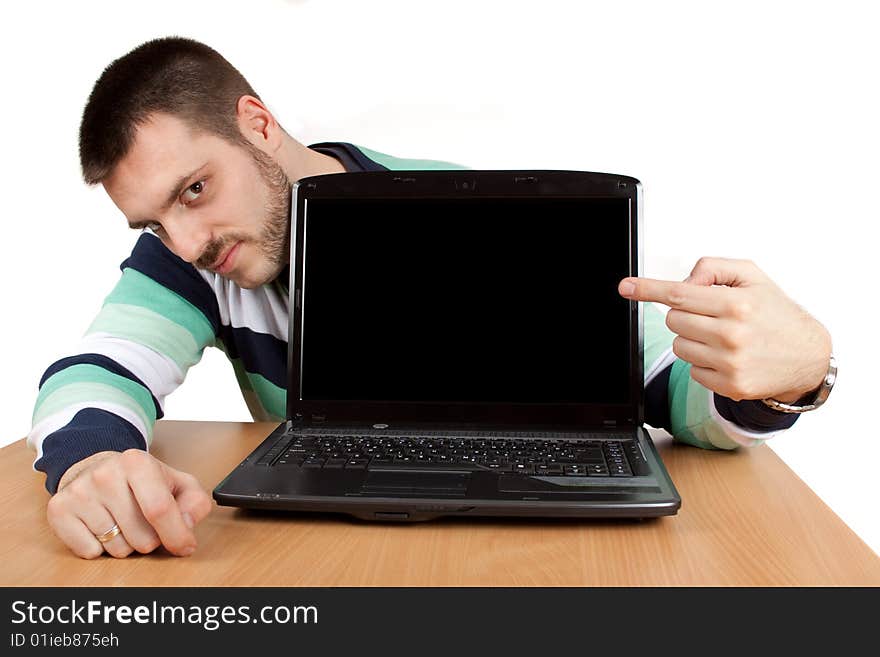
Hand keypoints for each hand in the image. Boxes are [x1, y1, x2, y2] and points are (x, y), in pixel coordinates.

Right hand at [47, 449, 212, 558]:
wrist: (96, 469)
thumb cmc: (143, 481)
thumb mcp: (178, 483)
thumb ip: (194, 504)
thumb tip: (185, 527)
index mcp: (137, 462)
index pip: (160, 509)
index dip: (176, 535)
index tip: (184, 546)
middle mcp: (105, 474)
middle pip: (142, 537)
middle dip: (151, 539)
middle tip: (144, 521)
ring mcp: (79, 492)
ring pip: (118, 549)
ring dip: (126, 544)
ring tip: (123, 521)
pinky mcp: (59, 510)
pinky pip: (90, 553)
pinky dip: (100, 548)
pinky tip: (101, 525)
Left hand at [618, 257, 831, 402]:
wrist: (808, 354)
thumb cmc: (776, 312)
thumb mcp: (752, 276)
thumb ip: (714, 268)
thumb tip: (685, 281)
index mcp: (736, 304)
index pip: (679, 294)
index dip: (648, 289)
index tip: (625, 287)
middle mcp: (731, 334)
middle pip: (674, 320)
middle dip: (685, 314)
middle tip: (710, 315)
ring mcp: (729, 363)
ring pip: (679, 345)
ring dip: (693, 338)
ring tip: (723, 336)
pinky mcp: (730, 386)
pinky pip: (693, 369)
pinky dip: (704, 362)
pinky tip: (728, 356)